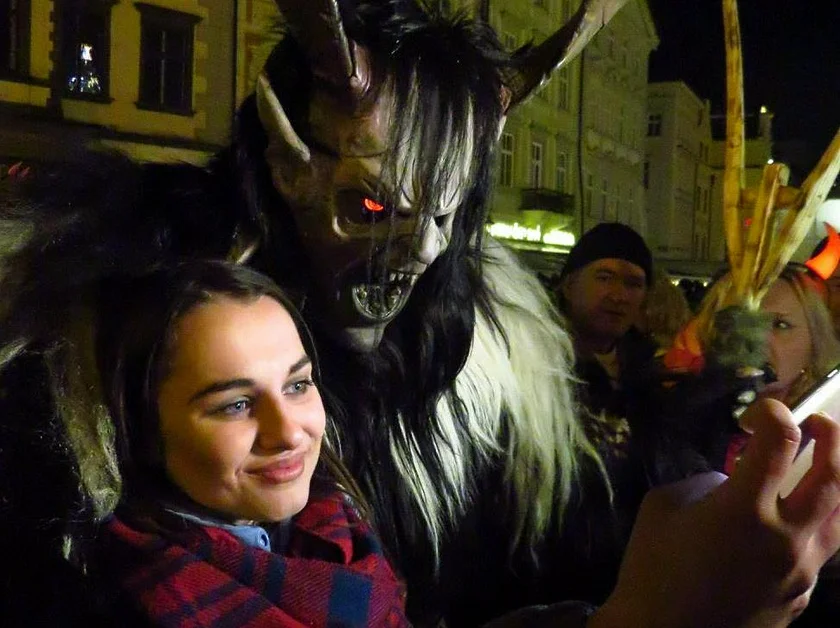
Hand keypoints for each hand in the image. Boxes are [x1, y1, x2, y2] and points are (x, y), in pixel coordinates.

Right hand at [591, 399, 839, 627]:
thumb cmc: (652, 566)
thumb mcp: (664, 507)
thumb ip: (707, 485)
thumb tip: (732, 483)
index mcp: (745, 508)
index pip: (781, 441)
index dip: (776, 413)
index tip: (762, 409)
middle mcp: (786, 537)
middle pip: (834, 476)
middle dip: (831, 438)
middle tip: (819, 423)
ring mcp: (802, 571)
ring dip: (834, 485)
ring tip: (822, 469)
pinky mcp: (803, 597)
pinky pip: (820, 554)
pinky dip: (811, 529)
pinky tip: (788, 528)